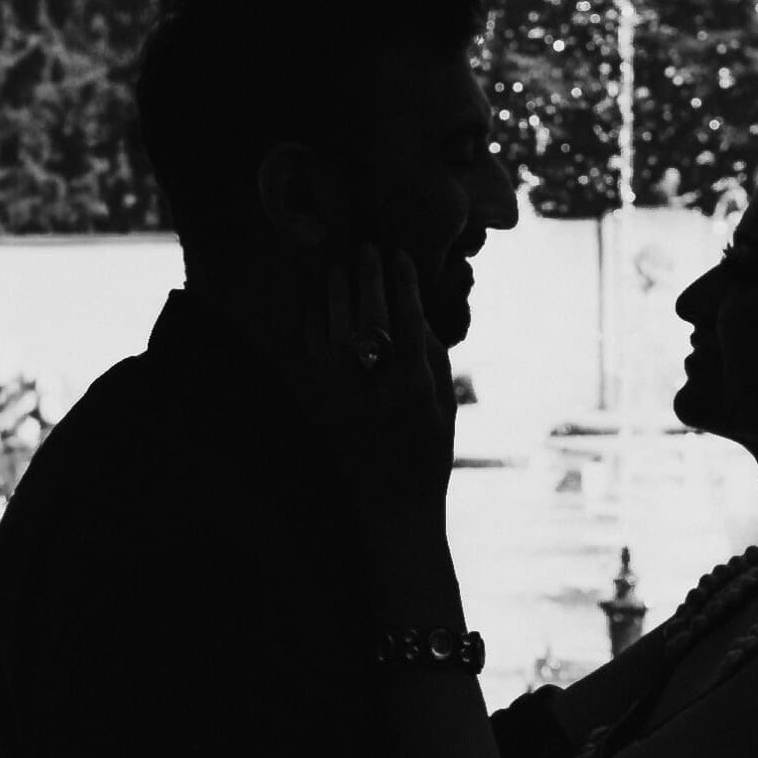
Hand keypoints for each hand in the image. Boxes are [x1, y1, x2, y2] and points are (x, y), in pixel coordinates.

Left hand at [302, 242, 456, 520]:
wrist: (389, 510)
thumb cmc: (427, 460)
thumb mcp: (445, 412)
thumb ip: (436, 363)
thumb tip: (421, 318)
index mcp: (413, 390)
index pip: (409, 322)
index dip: (405, 285)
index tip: (403, 256)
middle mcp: (374, 389)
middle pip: (369, 318)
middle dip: (369, 278)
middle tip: (368, 247)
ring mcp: (342, 398)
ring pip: (334, 331)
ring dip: (338, 295)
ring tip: (341, 267)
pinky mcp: (321, 408)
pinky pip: (312, 356)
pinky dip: (314, 327)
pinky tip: (318, 305)